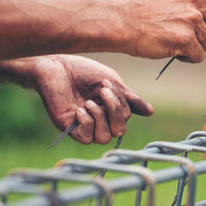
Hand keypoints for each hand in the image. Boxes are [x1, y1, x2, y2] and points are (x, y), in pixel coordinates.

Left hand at [0, 55, 152, 144]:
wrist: (55, 65)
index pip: (126, 118)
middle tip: (101, 91)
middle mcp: (99, 120)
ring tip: (88, 101)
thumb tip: (150, 112)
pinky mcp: (69, 128)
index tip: (106, 84)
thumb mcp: (111, 82)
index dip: (121, 103)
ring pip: (104, 138)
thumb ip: (128, 98)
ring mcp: (84, 125)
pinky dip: (86, 123)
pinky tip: (79, 109)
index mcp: (110, 109)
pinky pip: (86, 139)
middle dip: (114, 111)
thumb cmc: (82, 71)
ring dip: (100, 117)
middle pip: (118, 131)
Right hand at [120, 0, 205, 62]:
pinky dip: (187, 58)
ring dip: (196, 48)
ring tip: (174, 40)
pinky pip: (199, 56)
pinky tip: (172, 49)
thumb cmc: (148, 13)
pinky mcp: (185, 39)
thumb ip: (201, 3)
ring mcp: (192, 19)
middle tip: (190, 38)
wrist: (124, 23)